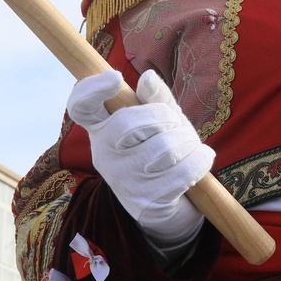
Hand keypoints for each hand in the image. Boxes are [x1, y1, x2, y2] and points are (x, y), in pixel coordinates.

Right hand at [66, 70, 213, 246]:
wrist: (175, 204)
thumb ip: (157, 98)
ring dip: (187, 141)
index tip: (115, 76)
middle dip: (163, 117)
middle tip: (176, 124)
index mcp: (102, 129)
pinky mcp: (145, 203)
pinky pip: (181, 171)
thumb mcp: (164, 119)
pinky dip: (200, 160)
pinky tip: (200, 161)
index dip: (90, 90)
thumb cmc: (166, 151)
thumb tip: (147, 77)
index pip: (80, 108)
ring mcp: (123, 181)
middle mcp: (104, 155)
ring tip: (191, 146)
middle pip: (126, 123)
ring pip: (162, 149)